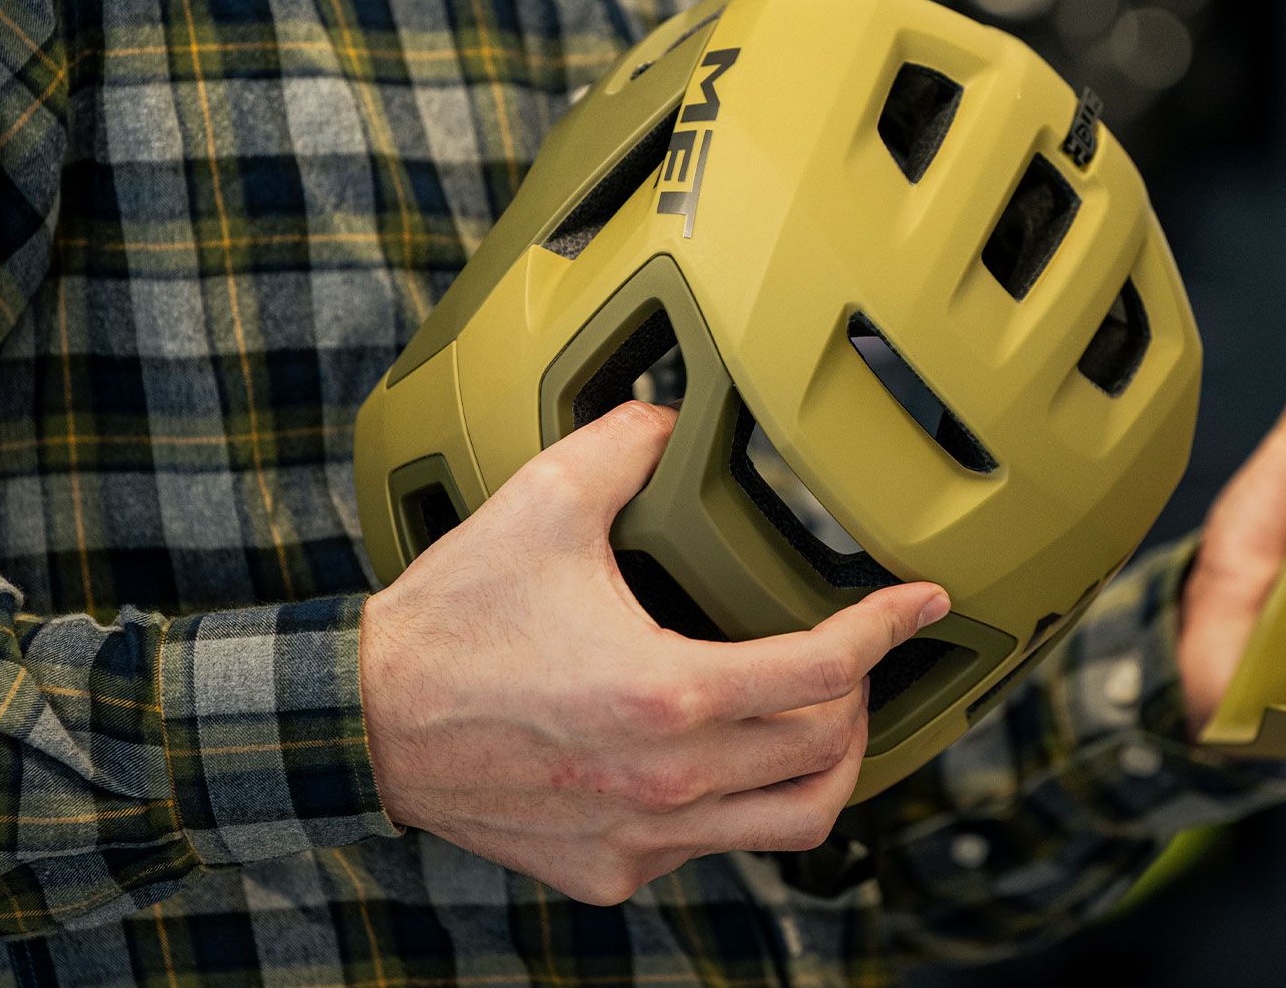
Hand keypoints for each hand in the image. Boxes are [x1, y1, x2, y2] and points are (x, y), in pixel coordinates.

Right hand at [357, 401, 949, 904]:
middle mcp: (668, 780)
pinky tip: (725, 756)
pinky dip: (740, 802)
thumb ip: (624, 446)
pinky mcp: (611, 871)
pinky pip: (714, 848)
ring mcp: (644, 836)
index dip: (889, 628)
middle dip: (865, 696)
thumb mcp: (539, 506)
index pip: (827, 670)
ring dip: (828, 767)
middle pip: (829, 752)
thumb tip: (668, 415)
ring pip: (793, 823)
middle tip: (858, 656)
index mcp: (668, 693)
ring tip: (822, 720)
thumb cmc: (450, 625)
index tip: (921, 604)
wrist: (364, 726)